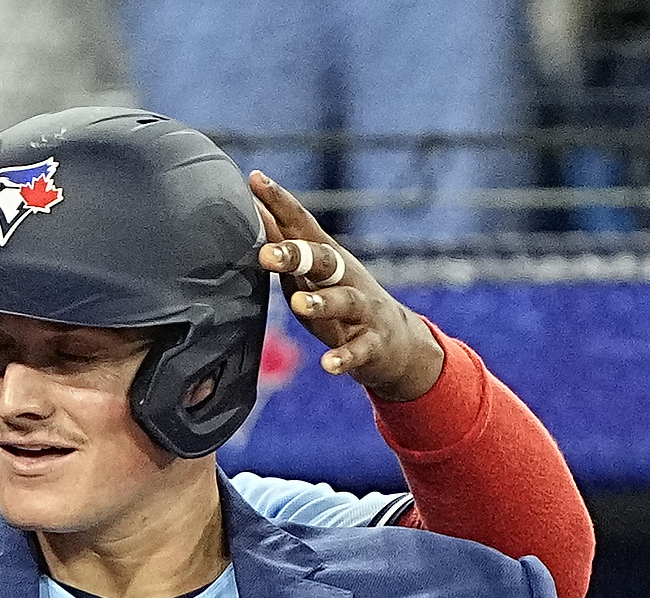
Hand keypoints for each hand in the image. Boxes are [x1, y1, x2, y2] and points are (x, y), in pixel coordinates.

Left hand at [252, 171, 445, 401]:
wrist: (396, 343)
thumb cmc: (339, 301)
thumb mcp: (311, 273)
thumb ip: (285, 245)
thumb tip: (254, 209)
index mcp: (328, 259)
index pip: (303, 224)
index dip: (280, 201)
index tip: (255, 180)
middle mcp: (347, 278)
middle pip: (323, 260)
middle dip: (295, 255)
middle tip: (266, 255)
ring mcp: (363, 311)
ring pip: (344, 302)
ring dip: (321, 302)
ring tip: (299, 305)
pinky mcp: (372, 344)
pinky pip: (358, 351)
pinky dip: (343, 357)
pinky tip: (328, 365)